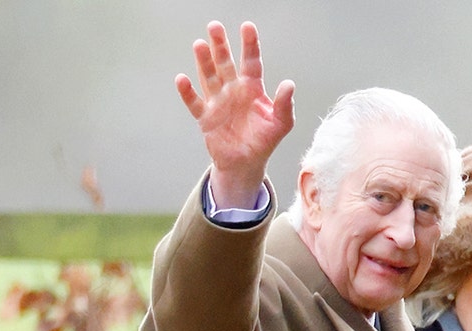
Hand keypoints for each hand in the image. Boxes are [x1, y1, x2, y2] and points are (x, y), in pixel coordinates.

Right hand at [176, 21, 294, 207]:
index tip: (247, 26)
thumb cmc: (264, 141)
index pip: (251, 62)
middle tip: (214, 26)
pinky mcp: (205, 117)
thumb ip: (284, 104)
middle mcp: (233, 91)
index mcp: (252, 89)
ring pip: (209, 77)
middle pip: (225, 64)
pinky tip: (182, 79)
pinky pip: (194, 102)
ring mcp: (218, 102)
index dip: (249, 45)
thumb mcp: (281, 123)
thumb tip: (288, 84)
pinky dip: (187, 92)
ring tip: (200, 44)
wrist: (246, 164)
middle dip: (220, 46)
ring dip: (204, 62)